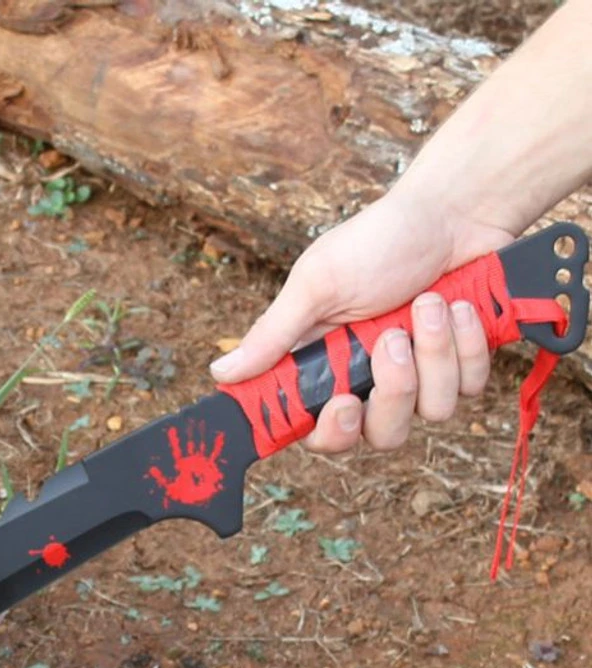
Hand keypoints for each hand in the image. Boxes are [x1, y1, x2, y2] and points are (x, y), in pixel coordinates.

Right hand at [209, 191, 514, 452]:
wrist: (454, 211)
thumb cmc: (378, 241)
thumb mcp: (317, 285)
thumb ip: (273, 335)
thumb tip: (220, 374)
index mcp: (326, 371)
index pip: (318, 433)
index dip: (331, 432)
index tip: (342, 402)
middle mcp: (371, 384)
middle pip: (382, 434)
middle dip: (394, 388)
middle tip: (391, 338)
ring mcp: (421, 380)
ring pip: (432, 412)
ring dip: (435, 352)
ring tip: (429, 303)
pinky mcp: (462, 369)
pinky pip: (469, 387)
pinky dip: (467, 341)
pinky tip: (458, 306)